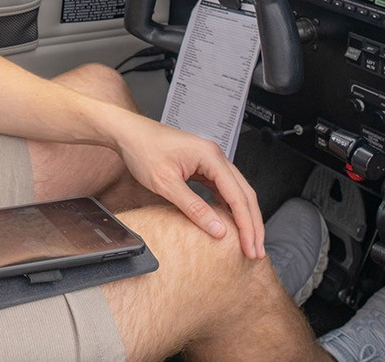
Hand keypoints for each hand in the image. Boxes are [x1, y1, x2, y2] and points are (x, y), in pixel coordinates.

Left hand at [113, 116, 263, 258]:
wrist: (128, 133)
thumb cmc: (143, 150)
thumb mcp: (166, 184)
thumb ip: (194, 207)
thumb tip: (217, 229)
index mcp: (210, 156)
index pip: (238, 196)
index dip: (247, 225)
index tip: (250, 247)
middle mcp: (215, 155)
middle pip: (244, 193)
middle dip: (253, 224)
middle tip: (256, 250)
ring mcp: (210, 160)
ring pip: (236, 191)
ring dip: (243, 216)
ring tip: (247, 241)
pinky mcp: (202, 165)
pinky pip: (223, 188)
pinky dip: (229, 207)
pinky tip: (230, 222)